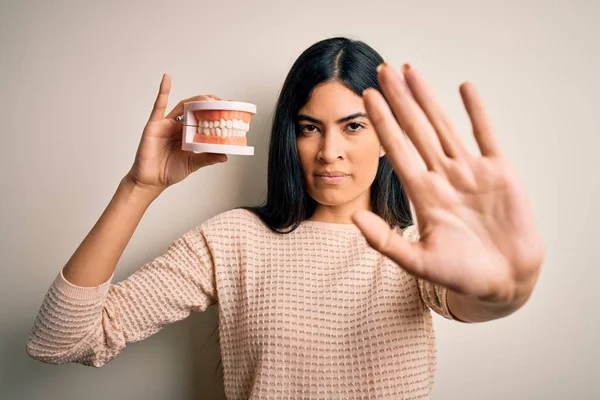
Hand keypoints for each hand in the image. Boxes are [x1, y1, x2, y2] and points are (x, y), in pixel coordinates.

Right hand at [126, 74, 227, 193]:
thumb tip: (225, 155)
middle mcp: (179, 127)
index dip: (216, 114)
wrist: (151, 181)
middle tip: (223, 104)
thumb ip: (208, 157)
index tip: (230, 110)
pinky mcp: (155, 125)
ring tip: (209, 99)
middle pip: (196, 110)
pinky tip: (167, 79)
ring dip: (197, 101)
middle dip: (210, 105)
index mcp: (188, 135)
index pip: (204, 120)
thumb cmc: (169, 171)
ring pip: (183, 106)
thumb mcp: (193, 163)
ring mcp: (167, 124)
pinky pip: (158, 105)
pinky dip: (163, 91)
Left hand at [353, 63, 543, 303]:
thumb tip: (353, 219)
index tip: (366, 98)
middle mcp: (442, 176)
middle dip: (399, 100)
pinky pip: (486, 135)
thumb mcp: (418, 262)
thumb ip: (385, 241)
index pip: (397, 149)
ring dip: (428, 98)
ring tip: (411, 71)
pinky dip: (477, 112)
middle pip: (415, 129)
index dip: (382, 123)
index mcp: (422, 194)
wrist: (504, 281)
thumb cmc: (461, 275)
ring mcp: (471, 172)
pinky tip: (464, 88)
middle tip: (382, 70)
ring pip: (444, 126)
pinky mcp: (500, 172)